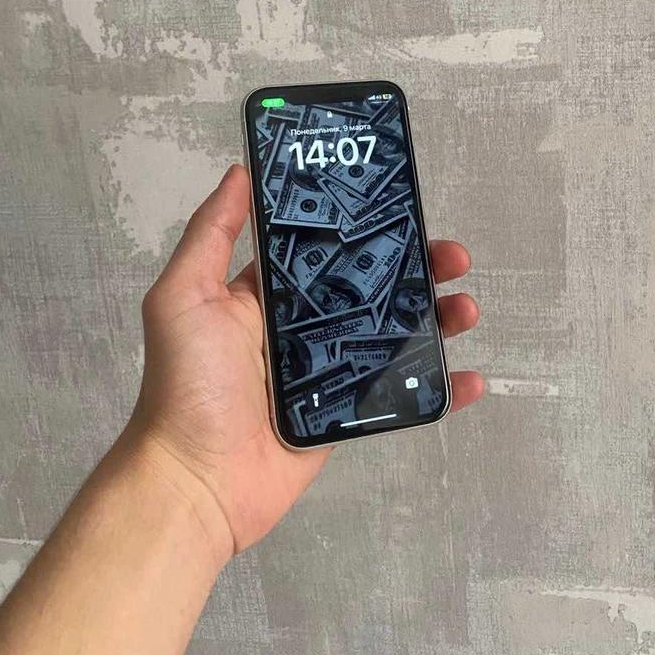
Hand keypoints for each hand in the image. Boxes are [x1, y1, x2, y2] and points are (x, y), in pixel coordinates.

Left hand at [126, 164, 482, 564]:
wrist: (197, 482)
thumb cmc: (187, 384)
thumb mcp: (184, 296)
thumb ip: (211, 233)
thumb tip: (240, 171)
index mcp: (270, 293)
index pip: (328, 245)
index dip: (368, 225)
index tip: (404, 202)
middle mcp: (305, 326)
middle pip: (375, 284)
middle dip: (419, 265)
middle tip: (453, 256)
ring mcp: (332, 371)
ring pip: (398, 333)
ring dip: (439, 317)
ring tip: (466, 308)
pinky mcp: (348, 415)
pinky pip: (403, 396)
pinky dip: (441, 387)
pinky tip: (469, 377)